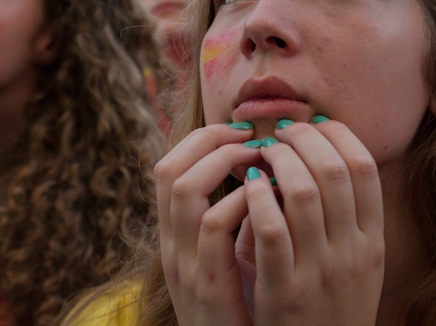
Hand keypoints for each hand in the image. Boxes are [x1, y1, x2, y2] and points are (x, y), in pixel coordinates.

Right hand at [154, 123, 258, 325]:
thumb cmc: (244, 306)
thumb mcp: (232, 257)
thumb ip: (238, 217)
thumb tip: (266, 169)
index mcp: (176, 236)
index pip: (167, 167)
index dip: (201, 139)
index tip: (240, 130)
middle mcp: (172, 246)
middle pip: (169, 170)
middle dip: (211, 142)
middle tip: (252, 136)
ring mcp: (186, 266)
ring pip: (187, 190)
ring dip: (225, 163)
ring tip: (261, 159)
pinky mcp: (209, 287)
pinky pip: (215, 228)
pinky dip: (241, 202)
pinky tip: (268, 198)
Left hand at [242, 119, 384, 325]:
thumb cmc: (332, 304)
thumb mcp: (357, 263)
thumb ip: (345, 217)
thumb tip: (318, 154)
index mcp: (373, 240)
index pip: (364, 167)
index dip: (337, 135)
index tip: (313, 123)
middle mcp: (353, 252)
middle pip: (333, 171)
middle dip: (303, 139)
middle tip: (281, 132)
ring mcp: (321, 272)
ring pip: (302, 192)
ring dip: (278, 161)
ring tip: (262, 152)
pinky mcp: (285, 291)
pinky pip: (271, 229)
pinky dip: (258, 198)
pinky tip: (249, 185)